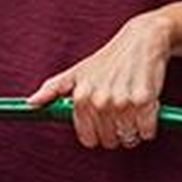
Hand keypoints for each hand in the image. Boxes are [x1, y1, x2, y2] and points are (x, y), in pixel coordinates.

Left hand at [26, 12, 174, 149]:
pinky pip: (147, 131)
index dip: (97, 134)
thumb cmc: (108, 59)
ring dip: (133, 128)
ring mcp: (122, 102)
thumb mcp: (77, 72)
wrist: (141, 40)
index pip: (88, 138)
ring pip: (128, 137)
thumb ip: (53, 89)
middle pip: (109, 140)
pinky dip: (149, 125)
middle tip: (120, 112)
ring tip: (132, 108)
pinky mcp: (144, 101)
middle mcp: (100, 101)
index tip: (102, 123)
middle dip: (116, 132)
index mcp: (81, 97)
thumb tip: (31, 103)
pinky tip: (146, 108)